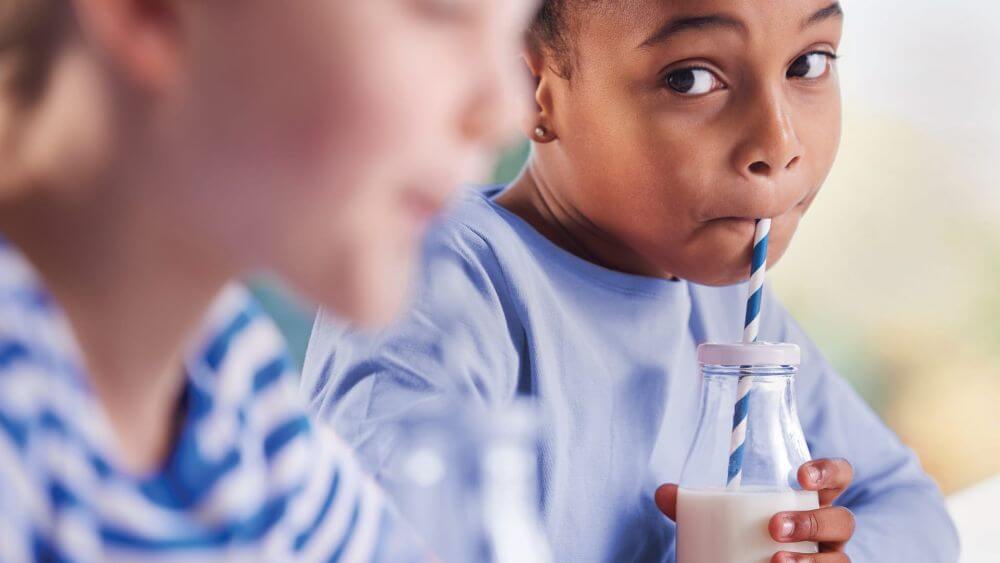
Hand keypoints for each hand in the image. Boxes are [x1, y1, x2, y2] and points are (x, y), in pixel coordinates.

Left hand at [654, 458, 855, 562]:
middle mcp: (827, 529)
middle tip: (774, 527)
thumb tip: (664, 494)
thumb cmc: (743, 533)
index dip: (829, 471)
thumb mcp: (721, 516)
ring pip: (839, 559)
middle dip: (812, 521)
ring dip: (811, 561)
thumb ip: (695, 505)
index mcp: (809, 499)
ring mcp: (829, 558)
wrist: (745, 562)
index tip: (800, 475)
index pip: (838, 476)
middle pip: (843, 520)